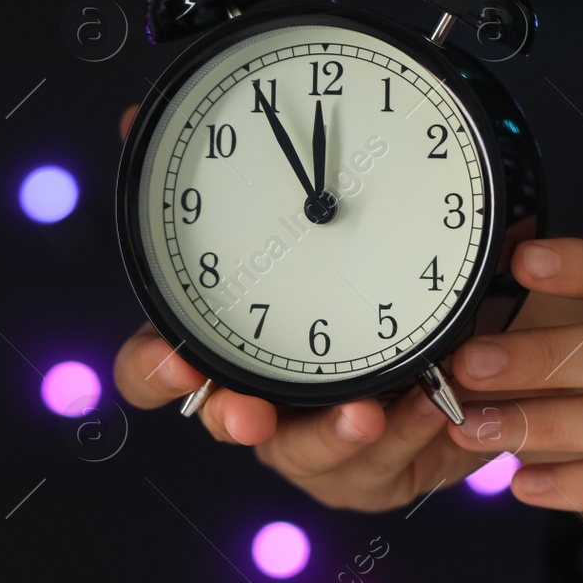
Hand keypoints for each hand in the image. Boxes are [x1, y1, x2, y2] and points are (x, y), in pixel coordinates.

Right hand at [113, 102, 485, 509]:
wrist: (442, 317)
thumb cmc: (349, 258)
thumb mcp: (299, 199)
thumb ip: (224, 169)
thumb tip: (140, 117)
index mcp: (226, 343)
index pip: (158, 367)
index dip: (156, 371)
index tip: (176, 364)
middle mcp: (262, 397)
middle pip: (226, 422)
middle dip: (236, 420)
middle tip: (251, 414)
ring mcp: (315, 438)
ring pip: (311, 455)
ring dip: (337, 435)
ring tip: (370, 409)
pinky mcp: (374, 465)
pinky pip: (385, 465)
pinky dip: (410, 435)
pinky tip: (433, 405)